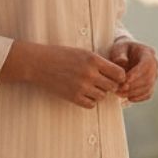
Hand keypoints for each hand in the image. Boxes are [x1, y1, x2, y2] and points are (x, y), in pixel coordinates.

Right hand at [1, 41, 125, 108]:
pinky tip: (83, 94)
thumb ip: (100, 63)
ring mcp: (81, 86)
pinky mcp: (72, 96)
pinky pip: (91, 104)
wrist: (37, 63)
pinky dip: (89, 101)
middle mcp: (89, 74)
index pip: (119, 73)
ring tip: (90, 87)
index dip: (119, 76)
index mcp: (93, 60)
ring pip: (102, 96)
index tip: (114, 76)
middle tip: (102, 83)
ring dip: (99, 93)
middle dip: (109, 85)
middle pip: (113, 86)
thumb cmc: (60, 55)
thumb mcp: (83, 53)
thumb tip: (117, 75)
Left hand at [109, 39, 157, 102]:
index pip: (147, 64)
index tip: (124, 80)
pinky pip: (148, 94)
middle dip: (133, 85)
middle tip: (119, 89)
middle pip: (148, 78)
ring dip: (134, 93)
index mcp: (148, 53)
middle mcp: (154, 65)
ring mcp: (154, 75)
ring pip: (149, 87)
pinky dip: (139, 98)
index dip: (137, 74)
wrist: (124, 55)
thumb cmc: (121, 50)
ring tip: (119, 94)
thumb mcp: (118, 48)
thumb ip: (119, 54)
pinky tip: (128, 98)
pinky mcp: (150, 85)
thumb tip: (123, 62)